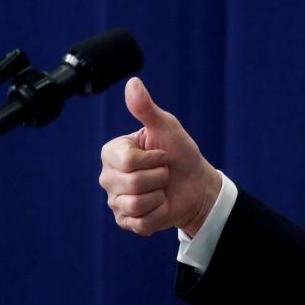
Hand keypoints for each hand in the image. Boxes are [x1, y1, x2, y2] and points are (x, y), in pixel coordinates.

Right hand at [98, 77, 221, 236]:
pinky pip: (141, 222)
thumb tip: (132, 82)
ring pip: (136, 204)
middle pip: (132, 183)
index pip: (128, 161)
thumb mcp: (166, 127)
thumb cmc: (180, 153)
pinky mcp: (126, 221)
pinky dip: (158, 214)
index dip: (154, 159)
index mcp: (112, 152)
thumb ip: (146, 108)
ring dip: (159, 197)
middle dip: (158, 177)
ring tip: (161, 189)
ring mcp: (115, 201)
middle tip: (163, 174)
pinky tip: (160, 205)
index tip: (161, 155)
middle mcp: (108, 177)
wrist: (196, 185)